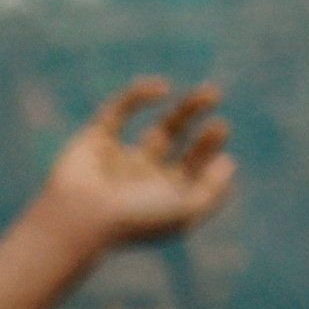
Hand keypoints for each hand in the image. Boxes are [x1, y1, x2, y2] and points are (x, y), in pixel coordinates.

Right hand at [24, 80, 234, 257]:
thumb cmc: (135, 218)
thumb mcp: (185, 210)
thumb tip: (228, 163)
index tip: (219, 128)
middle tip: (214, 95)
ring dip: (184, 110)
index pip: (193, 166)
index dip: (208, 146)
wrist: (80, 219)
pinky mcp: (94, 142)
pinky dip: (138, 97)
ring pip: (158, 129)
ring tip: (209, 94)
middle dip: (195, 120)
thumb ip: (213, 191)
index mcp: (163, 196)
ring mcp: (119, 160)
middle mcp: (143, 179)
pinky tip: (162, 89)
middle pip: (177, 143)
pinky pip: (117, 113)